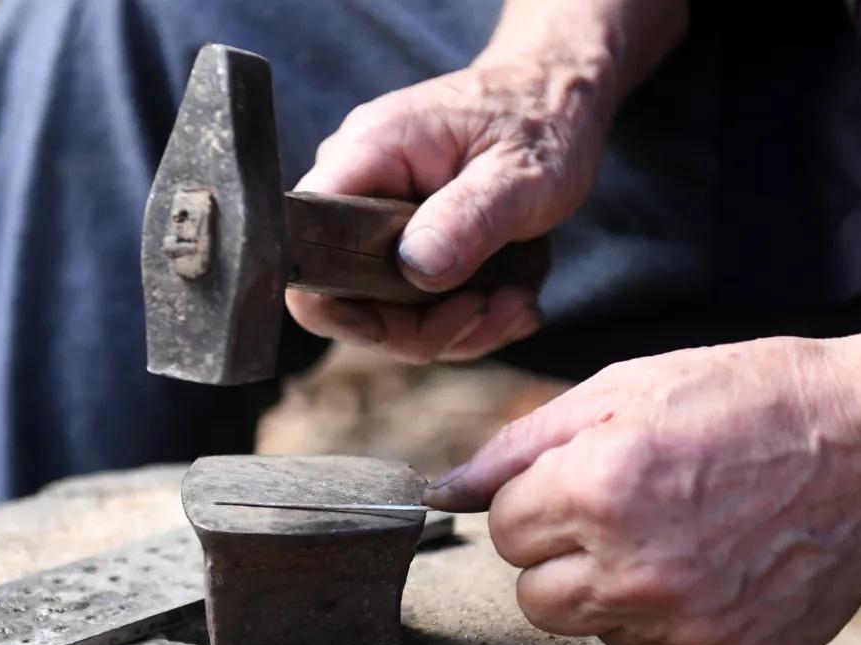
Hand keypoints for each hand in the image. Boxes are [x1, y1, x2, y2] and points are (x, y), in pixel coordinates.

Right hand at [286, 53, 613, 363]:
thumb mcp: (522, 173)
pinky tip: (509, 298)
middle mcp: (356, 187)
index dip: (340, 306)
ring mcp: (374, 219)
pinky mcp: (400, 243)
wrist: (556, 99)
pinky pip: (411, 306)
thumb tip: (417, 266)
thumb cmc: (541, 121)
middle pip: (345, 297)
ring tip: (515, 302)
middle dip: (421, 327)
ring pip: (384, 312)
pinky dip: (461, 319)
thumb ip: (468, 218)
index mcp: (367, 154)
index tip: (410, 323)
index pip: (304, 247)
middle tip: (492, 310)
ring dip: (453, 328)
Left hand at [422, 336, 860, 644]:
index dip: (539, 501)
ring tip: (669, 537)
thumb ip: (516, 446)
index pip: (505, 530)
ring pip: (585, 629)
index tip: (582, 481)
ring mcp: (685, 626)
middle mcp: (635, 570)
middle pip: (531, 595)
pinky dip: (660, 622)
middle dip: (557, 554)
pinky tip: (704, 571)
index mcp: (598, 491)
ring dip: (605, 590)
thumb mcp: (620, 391)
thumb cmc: (745, 401)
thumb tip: (445, 491)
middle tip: (618, 512)